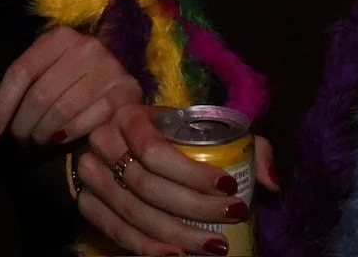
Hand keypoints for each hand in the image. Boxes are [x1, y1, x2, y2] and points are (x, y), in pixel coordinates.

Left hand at [0, 27, 140, 146]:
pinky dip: (69, 134)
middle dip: (22, 124)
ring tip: (36, 141)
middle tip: (17, 141)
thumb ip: (12, 88)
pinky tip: (59, 140)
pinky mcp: (126, 91)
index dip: (2, 104)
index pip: (21, 71)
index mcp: (59, 37)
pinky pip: (89, 120)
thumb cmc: (72, 73)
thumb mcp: (42, 71)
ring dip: (43, 133)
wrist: (120, 73)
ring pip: (62, 110)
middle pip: (40, 94)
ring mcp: (109, 68)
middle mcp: (85, 47)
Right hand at [72, 102, 272, 254]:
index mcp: (129, 116)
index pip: (156, 150)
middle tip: (231, 219)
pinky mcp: (86, 203)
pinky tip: (176, 255)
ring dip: (176, 235)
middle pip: (147, 186)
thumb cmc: (169, 132)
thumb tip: (271, 182)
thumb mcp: (201, 126)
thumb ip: (243, 145)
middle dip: (194, 208)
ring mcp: (89, 176)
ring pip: (133, 214)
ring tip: (213, 246)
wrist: (119, 139)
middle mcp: (103, 142)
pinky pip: (115, 232)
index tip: (230, 187)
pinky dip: (146, 248)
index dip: (193, 173)